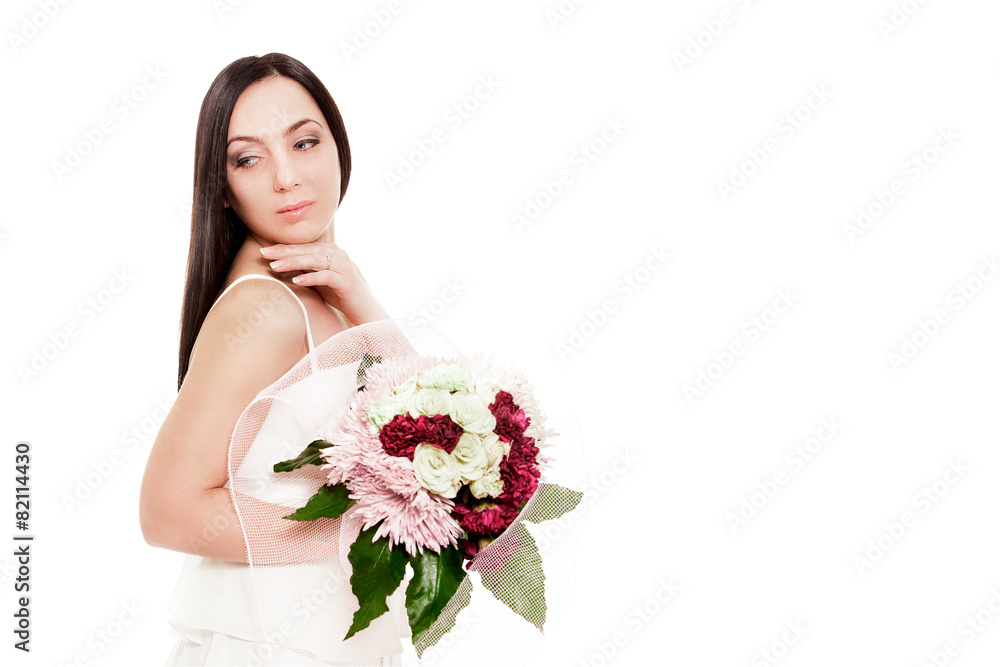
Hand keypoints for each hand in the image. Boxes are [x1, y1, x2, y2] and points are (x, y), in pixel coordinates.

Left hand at [260, 242, 388, 324]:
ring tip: (275, 266)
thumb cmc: (339, 294)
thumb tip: (277, 265)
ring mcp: (343, 267)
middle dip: (284, 252)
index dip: (284, 248)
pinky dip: (310, 278)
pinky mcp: (346, 281)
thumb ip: (303, 270)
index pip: (303, 247)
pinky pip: (325, 276)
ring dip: (293, 263)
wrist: (363, 309)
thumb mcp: (317, 279)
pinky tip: (296, 281)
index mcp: (330, 250)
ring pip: (314, 260)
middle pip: (306, 250)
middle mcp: (338, 254)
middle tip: (264, 254)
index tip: (265, 251)